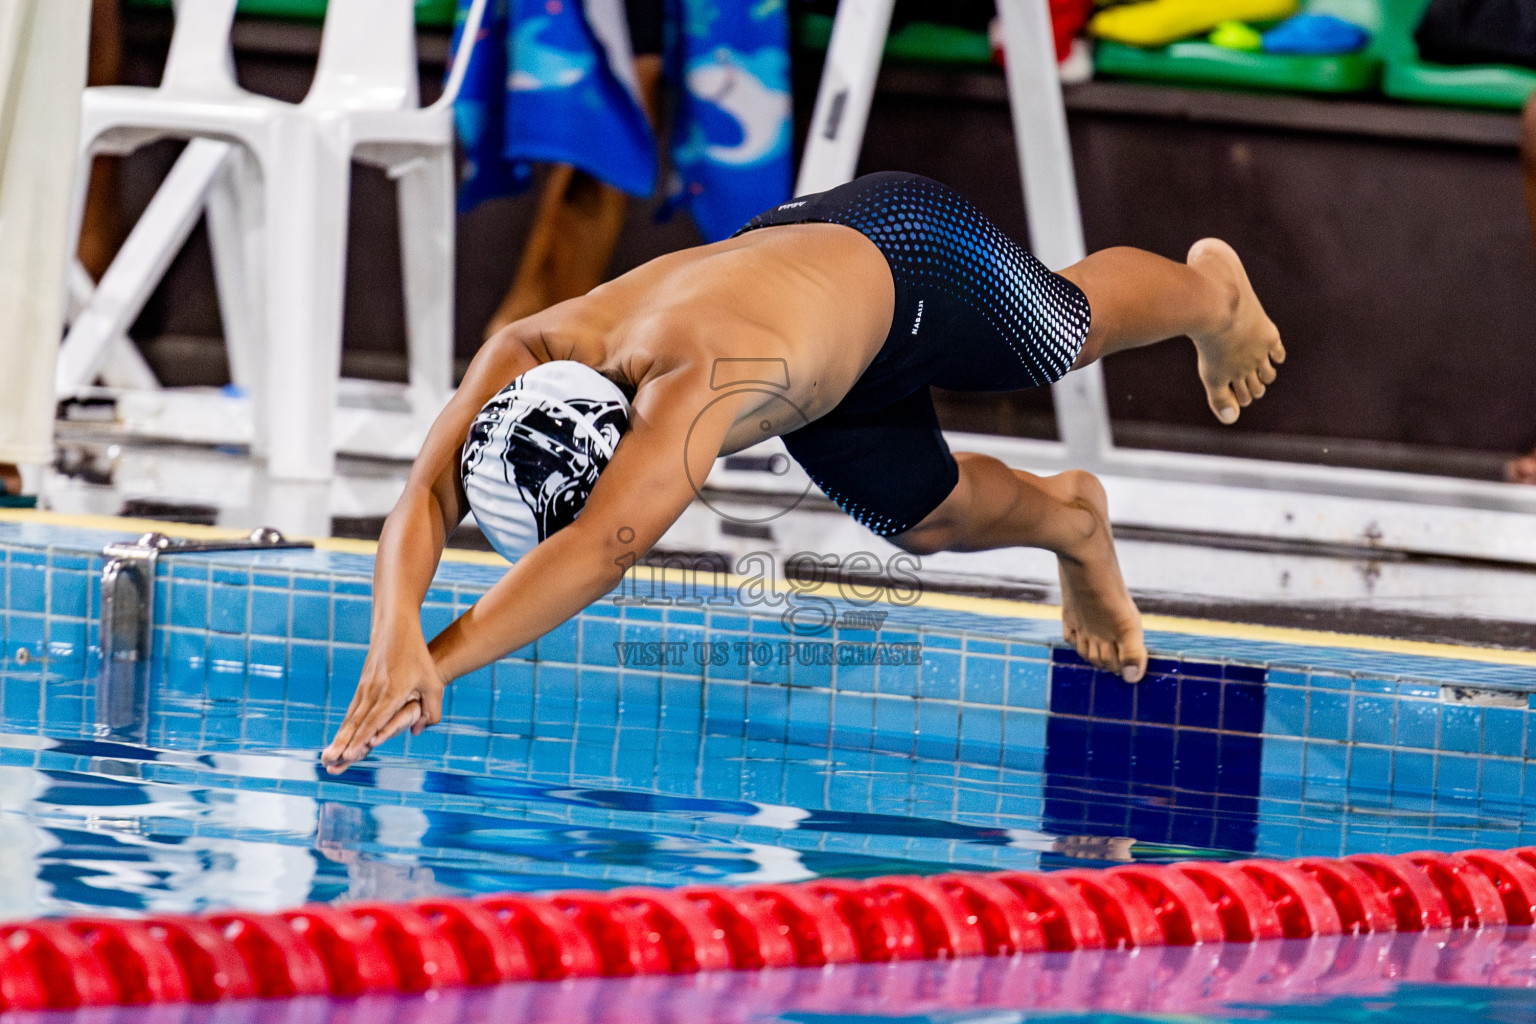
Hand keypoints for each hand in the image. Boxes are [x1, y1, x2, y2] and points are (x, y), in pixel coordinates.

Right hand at [321, 635, 445, 773]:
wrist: (395, 627)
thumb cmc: (418, 656)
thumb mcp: (433, 683)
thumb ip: (431, 710)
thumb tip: (417, 732)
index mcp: (393, 691)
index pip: (375, 720)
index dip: (363, 739)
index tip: (350, 755)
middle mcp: (375, 691)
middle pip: (357, 723)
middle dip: (343, 745)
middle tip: (328, 762)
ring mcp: (365, 687)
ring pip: (351, 718)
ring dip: (339, 739)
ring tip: (327, 757)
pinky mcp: (362, 685)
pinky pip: (352, 710)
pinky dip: (344, 727)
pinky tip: (338, 740)